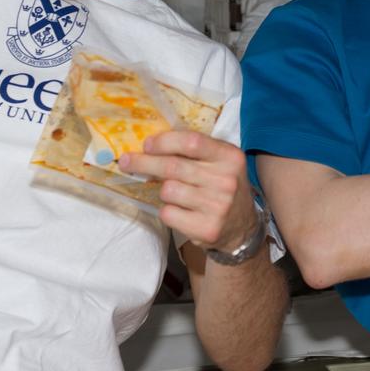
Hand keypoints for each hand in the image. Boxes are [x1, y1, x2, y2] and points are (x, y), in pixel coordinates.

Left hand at [119, 131, 258, 252]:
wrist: (242, 227)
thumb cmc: (222, 186)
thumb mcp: (220, 162)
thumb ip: (194, 151)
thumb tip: (151, 144)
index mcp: (230, 157)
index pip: (192, 142)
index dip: (164, 142)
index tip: (147, 144)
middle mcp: (226, 180)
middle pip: (173, 167)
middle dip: (145, 163)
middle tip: (127, 161)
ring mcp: (218, 206)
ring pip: (168, 191)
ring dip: (163, 190)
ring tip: (174, 193)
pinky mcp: (207, 228)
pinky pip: (169, 214)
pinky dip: (167, 210)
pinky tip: (180, 210)